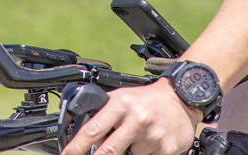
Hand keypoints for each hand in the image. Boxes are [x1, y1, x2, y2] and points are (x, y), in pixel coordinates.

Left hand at [59, 79, 199, 154]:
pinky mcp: (166, 149)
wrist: (180, 98)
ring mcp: (152, 135)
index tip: (68, 154)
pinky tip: (147, 145)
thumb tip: (79, 134)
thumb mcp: (121, 98)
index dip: (77, 146)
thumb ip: (102, 113)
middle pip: (109, 150)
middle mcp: (136, 118)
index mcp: (120, 104)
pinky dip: (143, 154)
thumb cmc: (145, 100)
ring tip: (134, 140)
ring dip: (128, 152)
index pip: (93, 129)